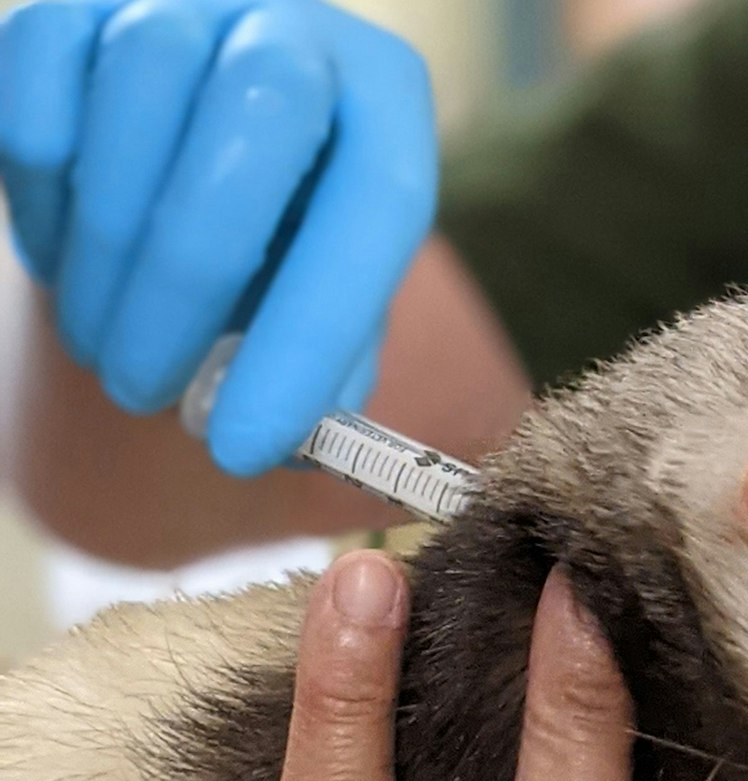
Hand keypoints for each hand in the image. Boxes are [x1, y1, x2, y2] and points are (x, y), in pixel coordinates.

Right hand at [0, 0, 435, 473]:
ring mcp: (180, 1)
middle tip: (146, 395)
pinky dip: (43, 204)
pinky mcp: (71, 5)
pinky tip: (67, 266)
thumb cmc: (279, 234)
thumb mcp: (327, 292)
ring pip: (139, 96)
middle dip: (190, 280)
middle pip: (258, 119)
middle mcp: (295, 24)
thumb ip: (326, 363)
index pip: (379, 203)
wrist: (197, 142)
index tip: (243, 444)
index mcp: (384, 97)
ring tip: (105, 350)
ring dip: (109, 255)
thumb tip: (290, 444)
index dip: (312, 334)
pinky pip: (39, 96)